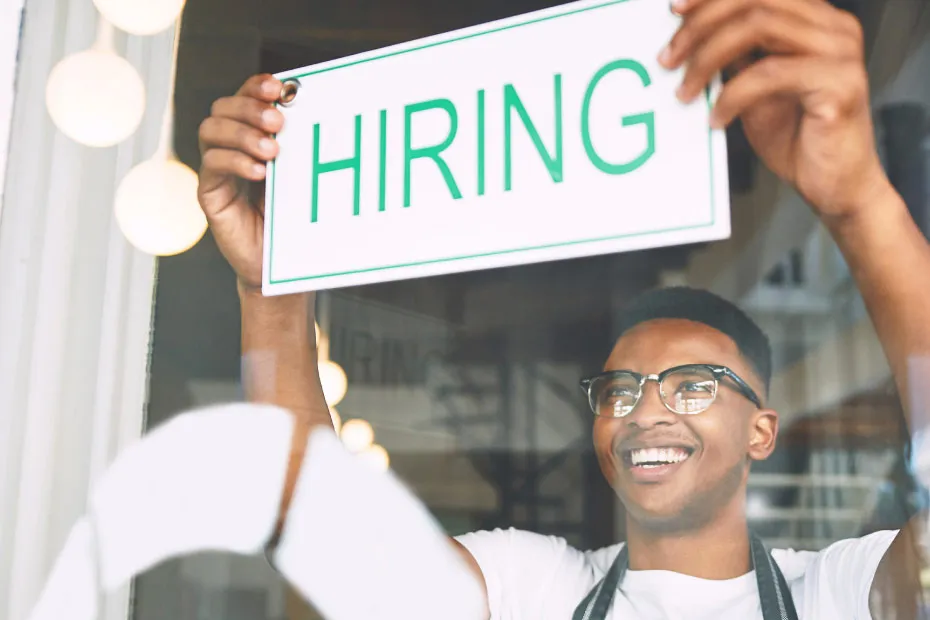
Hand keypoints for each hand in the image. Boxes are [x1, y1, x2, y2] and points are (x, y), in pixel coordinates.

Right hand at [198, 74, 284, 289]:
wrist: (279, 263)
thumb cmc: (291, 217)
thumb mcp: (298, 175)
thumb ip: (298, 146)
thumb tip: (314, 111)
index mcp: (251, 137)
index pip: (243, 98)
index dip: (255, 86)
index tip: (278, 87)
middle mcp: (229, 148)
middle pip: (222, 108)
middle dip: (249, 108)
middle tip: (278, 123)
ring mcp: (216, 170)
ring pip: (210, 130)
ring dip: (241, 133)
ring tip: (271, 150)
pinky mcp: (209, 194)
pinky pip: (211, 166)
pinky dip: (235, 162)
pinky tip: (259, 171)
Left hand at [660, 0, 890, 220]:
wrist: (834, 185)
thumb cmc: (798, 138)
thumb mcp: (756, 89)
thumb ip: (735, 58)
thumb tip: (689, 37)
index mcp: (817, 19)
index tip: (675, 10)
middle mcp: (834, 26)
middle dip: (701, 26)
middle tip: (668, 59)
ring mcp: (841, 52)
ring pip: (758, 27)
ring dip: (709, 58)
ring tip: (686, 92)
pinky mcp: (840, 84)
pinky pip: (768, 75)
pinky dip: (732, 95)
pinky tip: (717, 118)